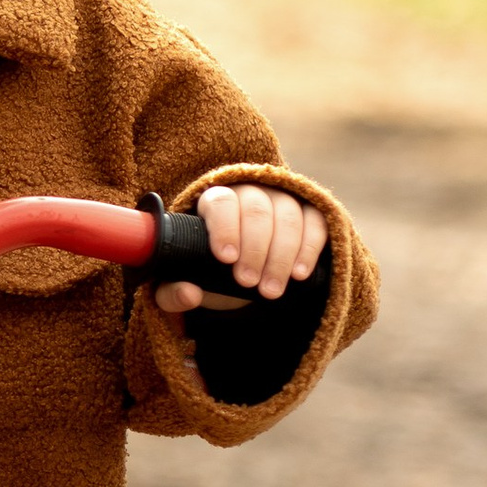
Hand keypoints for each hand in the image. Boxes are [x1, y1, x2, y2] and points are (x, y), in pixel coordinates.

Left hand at [153, 182, 325, 313]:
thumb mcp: (181, 285)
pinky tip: (300, 274)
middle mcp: (249, 192)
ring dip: (282, 255)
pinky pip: (315, 221)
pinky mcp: (308, 212)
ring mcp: (281, 199)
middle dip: (255, 250)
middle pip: (257, 210)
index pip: (221, 202)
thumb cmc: (205, 272)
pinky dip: (309, 248)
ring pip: (287, 216)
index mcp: (213, 201)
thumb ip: (171, 293)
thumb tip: (188, 294)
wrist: (238, 274)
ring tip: (271, 291)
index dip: (225, 228)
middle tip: (250, 284)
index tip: (226, 259)